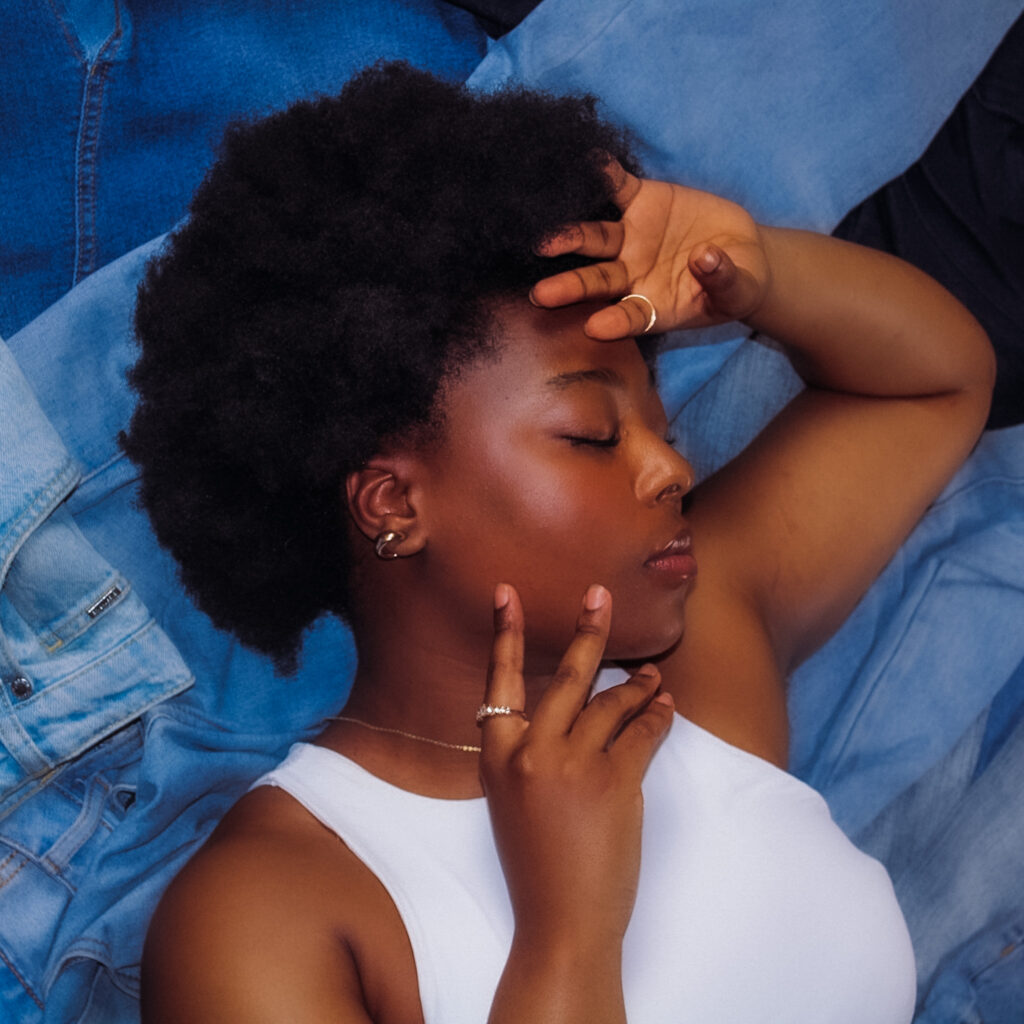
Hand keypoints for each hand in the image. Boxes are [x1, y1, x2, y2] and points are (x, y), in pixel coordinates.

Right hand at [479, 583, 673, 947]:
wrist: (561, 923)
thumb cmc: (537, 864)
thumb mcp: (512, 801)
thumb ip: (527, 753)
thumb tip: (569, 710)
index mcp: (498, 757)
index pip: (498, 680)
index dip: (504, 633)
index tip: (506, 593)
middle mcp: (532, 753)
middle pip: (567, 677)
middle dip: (589, 630)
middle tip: (601, 594)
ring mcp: (574, 766)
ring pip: (611, 702)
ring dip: (637, 685)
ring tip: (654, 676)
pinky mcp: (615, 783)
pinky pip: (643, 733)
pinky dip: (658, 716)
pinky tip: (666, 708)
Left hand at [529, 158, 770, 339]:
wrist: (739, 252)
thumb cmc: (735, 284)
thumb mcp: (738, 291)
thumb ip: (721, 281)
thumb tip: (706, 259)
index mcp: (652, 306)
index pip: (629, 317)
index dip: (614, 322)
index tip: (595, 327)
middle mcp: (631, 275)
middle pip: (597, 282)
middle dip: (570, 287)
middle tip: (540, 294)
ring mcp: (630, 239)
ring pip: (595, 238)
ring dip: (570, 237)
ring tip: (545, 241)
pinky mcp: (640, 202)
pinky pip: (617, 187)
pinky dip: (603, 175)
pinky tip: (585, 164)